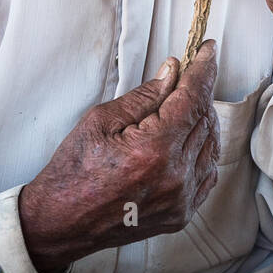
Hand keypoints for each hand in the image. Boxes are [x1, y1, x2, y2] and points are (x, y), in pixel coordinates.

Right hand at [18, 41, 220, 272]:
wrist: (61, 222)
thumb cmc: (74, 170)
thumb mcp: (101, 121)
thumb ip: (145, 96)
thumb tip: (173, 71)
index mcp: (155, 149)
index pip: (193, 98)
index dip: (204, 69)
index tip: (209, 50)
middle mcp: (175, 176)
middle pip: (205, 119)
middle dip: (199, 91)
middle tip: (190, 75)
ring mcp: (181, 198)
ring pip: (211, 145)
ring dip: (203, 120)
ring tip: (185, 105)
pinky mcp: (182, 214)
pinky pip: (207, 173)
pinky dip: (204, 150)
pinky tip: (190, 137)